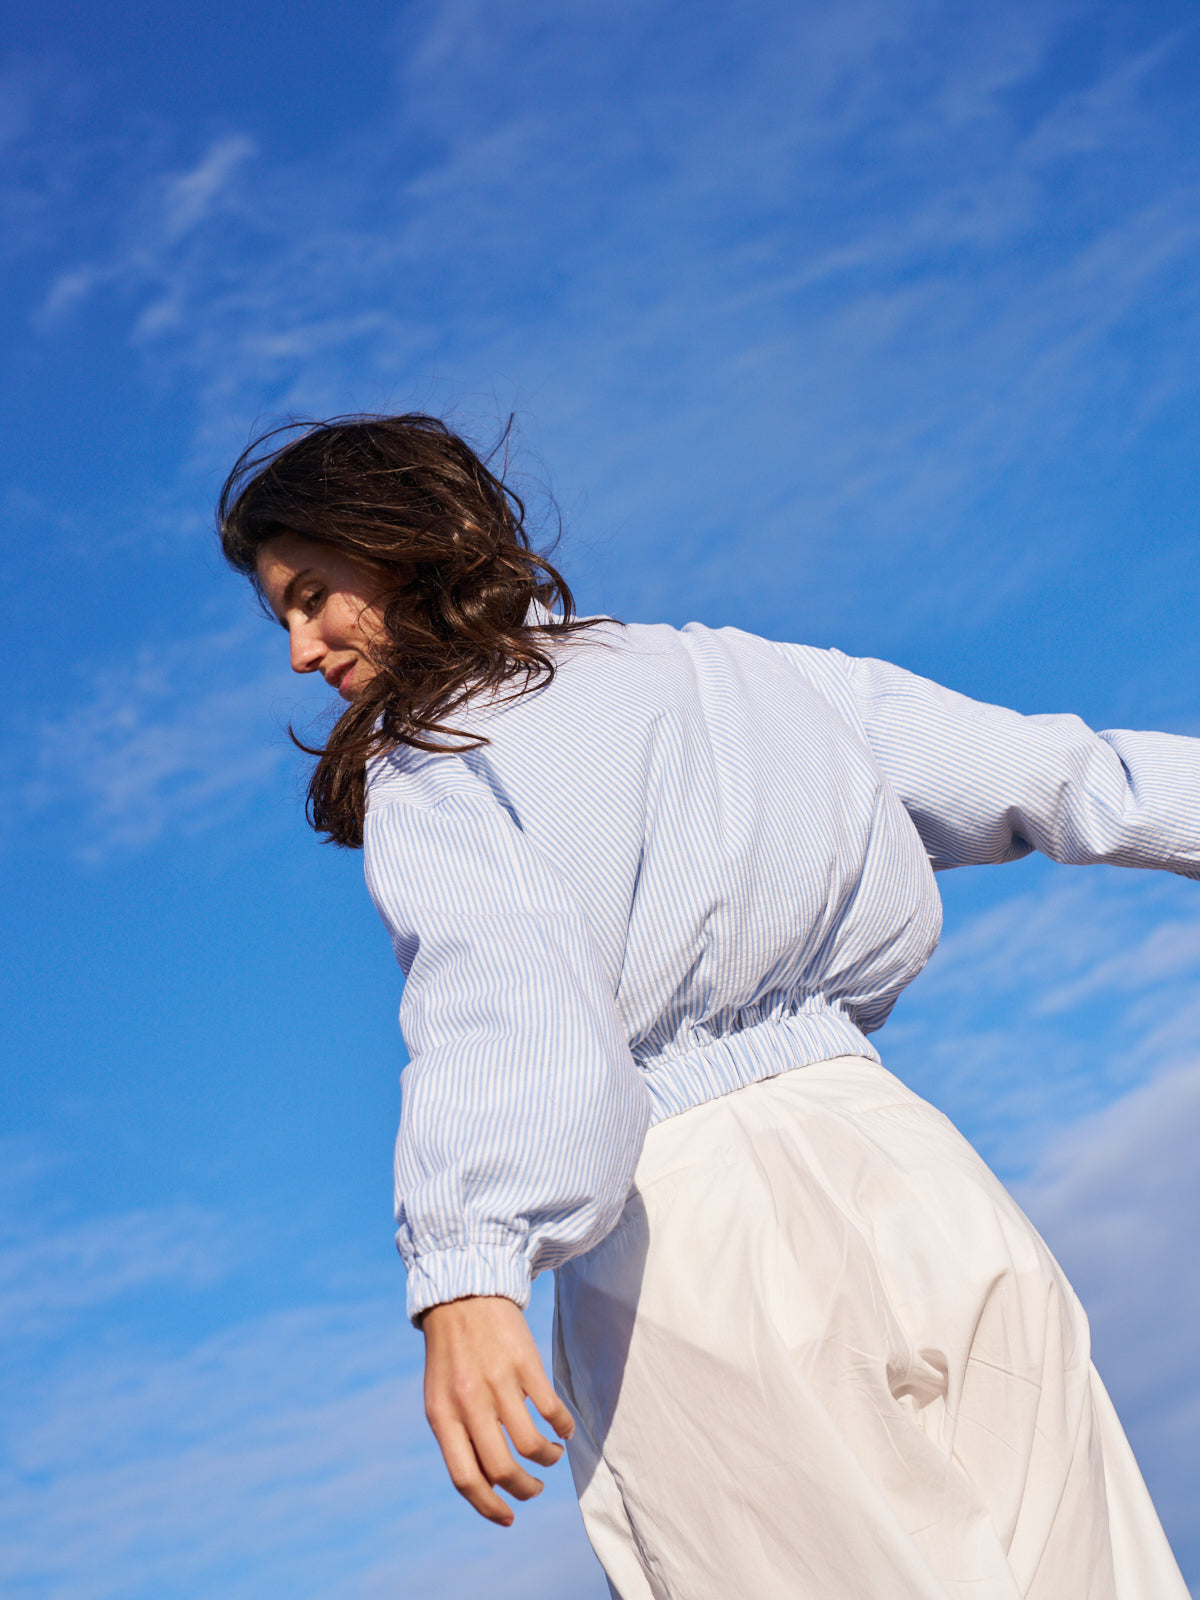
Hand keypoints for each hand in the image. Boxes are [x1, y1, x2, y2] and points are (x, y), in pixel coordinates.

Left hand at [421, 1294, 574, 1525]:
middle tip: (533, 1488)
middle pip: (502, 1468)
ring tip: (551, 1456)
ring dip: (547, 1459)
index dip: (488, 1506)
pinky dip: (563, 1427)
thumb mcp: (442, 1398)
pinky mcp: (525, 1363)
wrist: (462, 1296)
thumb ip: (459, 1437)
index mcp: (443, 1415)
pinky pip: (551, 1409)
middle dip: (524, 1489)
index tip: (508, 1517)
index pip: (465, 1477)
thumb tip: (489, 1482)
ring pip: (531, 1443)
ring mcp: (499, 1382)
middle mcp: (469, 1402)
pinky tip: (563, 1429)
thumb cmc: (451, 1355)